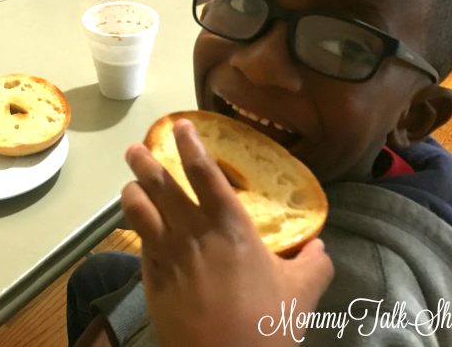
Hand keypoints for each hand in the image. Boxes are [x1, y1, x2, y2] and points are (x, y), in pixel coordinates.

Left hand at [121, 119, 333, 346]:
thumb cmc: (265, 326)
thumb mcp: (302, 293)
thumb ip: (314, 263)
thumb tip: (320, 247)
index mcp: (231, 226)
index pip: (205, 173)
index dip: (191, 145)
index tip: (180, 126)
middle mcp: (193, 232)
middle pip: (161, 185)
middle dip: (144, 162)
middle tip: (135, 149)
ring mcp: (167, 254)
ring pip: (139, 210)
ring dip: (132, 191)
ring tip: (130, 183)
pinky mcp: (151, 277)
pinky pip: (139, 242)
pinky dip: (136, 227)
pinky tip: (138, 225)